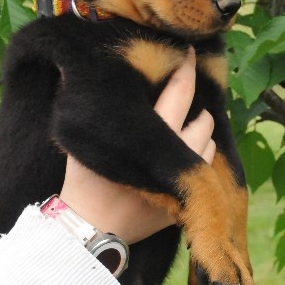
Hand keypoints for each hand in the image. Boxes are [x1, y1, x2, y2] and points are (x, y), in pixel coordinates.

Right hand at [58, 47, 215, 243]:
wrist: (91, 230)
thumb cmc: (83, 182)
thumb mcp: (82, 137)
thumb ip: (87, 105)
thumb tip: (75, 69)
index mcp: (153, 133)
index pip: (180, 91)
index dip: (187, 69)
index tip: (191, 54)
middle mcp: (177, 152)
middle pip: (203, 116)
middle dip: (197, 101)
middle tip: (185, 86)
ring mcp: (185, 176)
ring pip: (209, 140)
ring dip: (201, 127)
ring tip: (186, 120)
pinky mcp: (186, 196)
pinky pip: (207, 166)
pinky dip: (202, 152)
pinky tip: (187, 149)